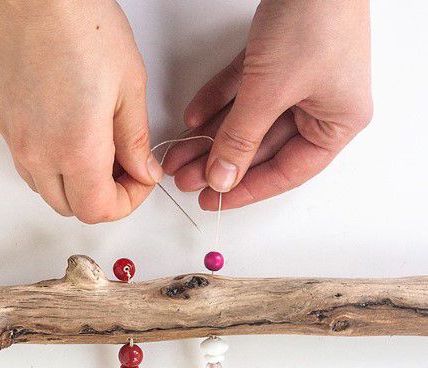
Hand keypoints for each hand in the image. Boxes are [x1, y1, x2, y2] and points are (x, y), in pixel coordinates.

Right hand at [0, 0, 162, 222]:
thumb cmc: (77, 22)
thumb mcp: (128, 85)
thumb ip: (135, 140)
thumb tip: (143, 171)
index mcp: (75, 149)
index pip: (100, 210)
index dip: (128, 203)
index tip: (142, 179)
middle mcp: (38, 152)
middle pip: (71, 207)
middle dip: (103, 198)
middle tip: (125, 168)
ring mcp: (15, 138)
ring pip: (46, 189)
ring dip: (75, 184)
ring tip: (98, 150)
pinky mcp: (2, 120)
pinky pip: (27, 163)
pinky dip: (52, 164)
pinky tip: (70, 135)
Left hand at [164, 0, 372, 209]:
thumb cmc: (314, 18)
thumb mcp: (271, 91)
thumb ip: (242, 139)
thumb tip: (222, 179)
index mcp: (337, 122)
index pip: (287, 171)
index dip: (247, 189)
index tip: (214, 200)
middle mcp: (322, 103)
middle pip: (263, 145)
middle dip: (220, 162)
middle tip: (185, 180)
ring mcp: (301, 77)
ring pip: (249, 118)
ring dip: (212, 136)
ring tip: (179, 156)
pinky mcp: (279, 53)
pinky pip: (243, 87)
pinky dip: (219, 100)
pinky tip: (192, 120)